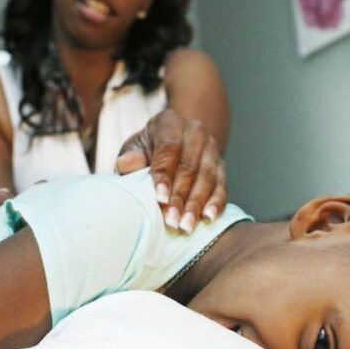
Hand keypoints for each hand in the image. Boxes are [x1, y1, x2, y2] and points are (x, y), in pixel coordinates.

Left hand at [116, 109, 226, 233]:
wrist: (172, 146)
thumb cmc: (146, 151)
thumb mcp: (133, 149)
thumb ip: (129, 158)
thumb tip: (127, 164)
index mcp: (170, 123)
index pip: (169, 148)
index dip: (164, 174)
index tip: (159, 198)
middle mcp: (195, 132)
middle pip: (189, 166)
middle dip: (180, 197)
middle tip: (171, 221)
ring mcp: (211, 150)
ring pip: (207, 178)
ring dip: (196, 204)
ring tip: (186, 226)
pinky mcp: (221, 167)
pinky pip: (222, 186)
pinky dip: (216, 203)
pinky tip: (208, 217)